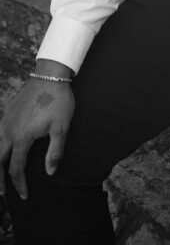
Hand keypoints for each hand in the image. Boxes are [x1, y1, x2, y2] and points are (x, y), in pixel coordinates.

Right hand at [0, 77, 74, 198]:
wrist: (50, 74)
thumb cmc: (59, 100)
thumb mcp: (62, 127)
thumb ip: (55, 151)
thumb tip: (50, 172)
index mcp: (22, 137)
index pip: (16, 168)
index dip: (19, 184)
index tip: (24, 195)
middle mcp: (9, 130)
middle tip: (2, 193)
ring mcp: (6, 120)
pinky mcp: (7, 111)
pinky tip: (2, 149)